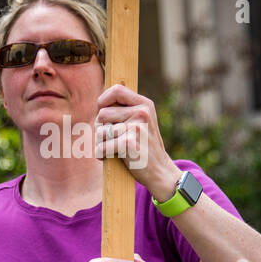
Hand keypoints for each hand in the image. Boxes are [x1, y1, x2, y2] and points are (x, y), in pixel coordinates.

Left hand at [94, 85, 180, 200]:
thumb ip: (126, 110)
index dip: (103, 100)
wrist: (161, 171)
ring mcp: (136, 127)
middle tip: (109, 139)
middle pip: (102, 114)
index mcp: (145, 104)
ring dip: (100, 143)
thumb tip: (100, 103)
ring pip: (100, 131)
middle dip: (100, 128)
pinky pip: (101, 147)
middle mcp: (141, 113)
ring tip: (112, 149)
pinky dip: (101, 155)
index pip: (117, 90)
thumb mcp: (142, 122)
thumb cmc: (145, 147)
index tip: (102, 111)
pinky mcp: (128, 143)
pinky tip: (111, 158)